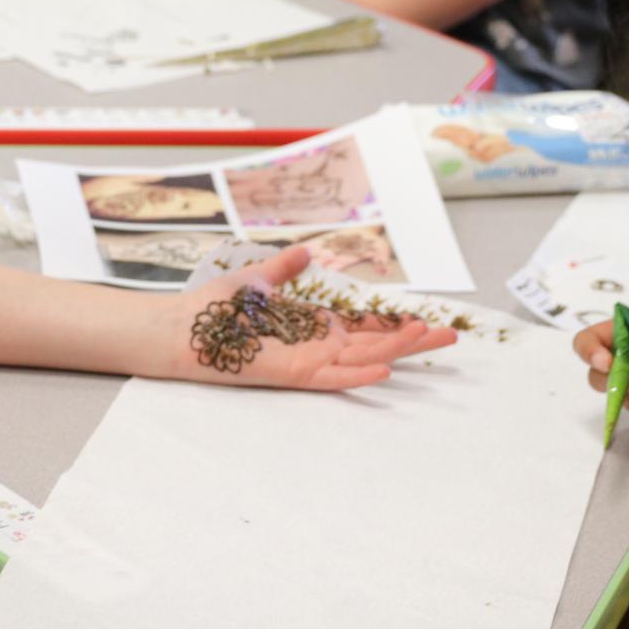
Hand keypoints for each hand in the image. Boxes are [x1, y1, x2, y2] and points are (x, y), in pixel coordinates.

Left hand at [160, 246, 455, 390]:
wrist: (178, 327)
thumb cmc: (212, 308)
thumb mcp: (256, 280)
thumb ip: (284, 269)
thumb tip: (305, 250)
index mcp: (311, 325)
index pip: (364, 327)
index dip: (394, 324)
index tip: (427, 319)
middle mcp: (314, 345)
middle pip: (374, 345)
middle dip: (411, 340)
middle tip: (451, 337)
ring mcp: (304, 361)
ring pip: (360, 360)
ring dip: (395, 353)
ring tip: (428, 341)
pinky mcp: (288, 374)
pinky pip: (329, 378)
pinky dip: (355, 376)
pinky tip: (383, 371)